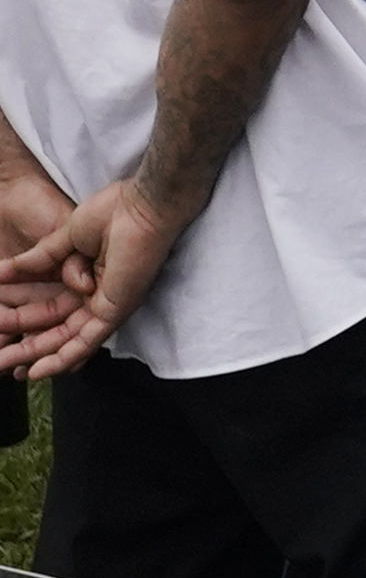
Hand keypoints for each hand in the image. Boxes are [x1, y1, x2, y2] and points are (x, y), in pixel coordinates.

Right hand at [0, 178, 196, 380]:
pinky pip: (87, 341)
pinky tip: (40, 371)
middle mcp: (97, 298)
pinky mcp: (114, 311)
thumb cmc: (113, 213)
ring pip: (65, 341)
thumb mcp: (66, 239)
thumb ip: (39, 260)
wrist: (140, 207)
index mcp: (88, 280)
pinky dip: (64, 357)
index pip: (48, 310)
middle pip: (53, 330)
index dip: (21, 321)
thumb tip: (3, 270)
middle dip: (23, 346)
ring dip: (34, 355)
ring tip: (5, 367)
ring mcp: (106, 306)